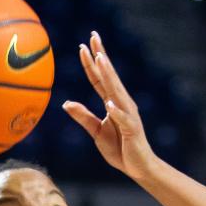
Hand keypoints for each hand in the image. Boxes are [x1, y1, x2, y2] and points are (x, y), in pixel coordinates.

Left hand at [63, 31, 156, 180]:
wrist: (139, 168)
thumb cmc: (120, 149)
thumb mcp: (96, 132)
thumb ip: (83, 117)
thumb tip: (66, 103)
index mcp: (112, 103)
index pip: (99, 79)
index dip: (91, 63)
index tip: (83, 46)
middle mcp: (121, 104)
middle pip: (109, 77)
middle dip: (101, 57)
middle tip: (93, 37)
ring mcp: (128, 115)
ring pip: (116, 92)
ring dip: (108, 75)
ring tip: (100, 59)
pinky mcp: (132, 130)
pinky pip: (123, 119)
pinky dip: (116, 111)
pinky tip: (109, 103)